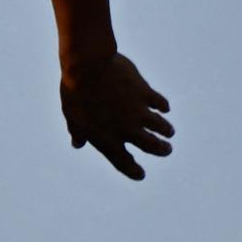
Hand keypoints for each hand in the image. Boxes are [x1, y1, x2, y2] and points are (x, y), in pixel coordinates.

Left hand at [59, 52, 173, 180]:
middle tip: (166, 149)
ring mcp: (139, 111)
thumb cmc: (75, 92)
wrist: (88, 67)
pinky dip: (163, 106)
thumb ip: (78, 131)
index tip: (140, 174)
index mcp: (108, 139)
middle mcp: (127, 129)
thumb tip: (77, 144)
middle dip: (161, 150)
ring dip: (166, 130)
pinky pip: (160, 102)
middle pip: (151, 146)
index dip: (133, 171)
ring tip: (169, 132)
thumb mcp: (72, 116)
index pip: (123, 162)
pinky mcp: (146, 93)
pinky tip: (164, 108)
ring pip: (161, 126)